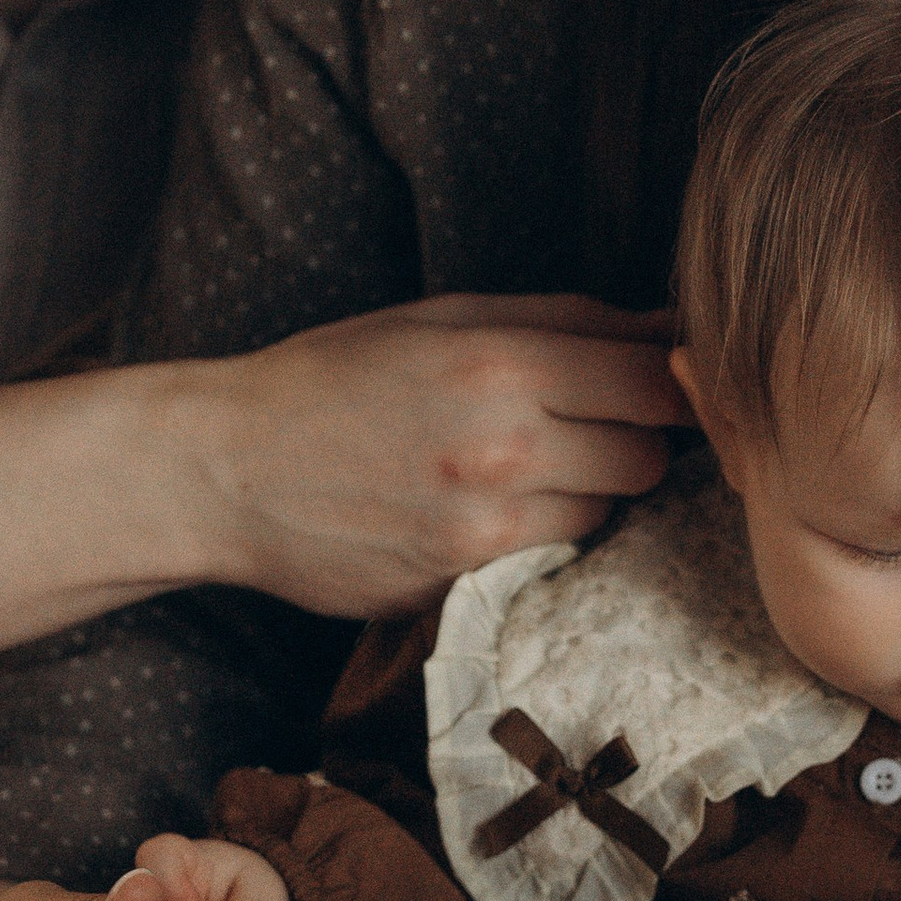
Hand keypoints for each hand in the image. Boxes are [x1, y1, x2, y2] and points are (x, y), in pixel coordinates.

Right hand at [178, 294, 681, 612]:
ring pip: (608, 514)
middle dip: (632, 440)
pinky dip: (542, 537)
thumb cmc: (332, 378)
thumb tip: (667, 326)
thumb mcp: (440, 318)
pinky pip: (553, 557)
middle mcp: (504, 445)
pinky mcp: (465, 582)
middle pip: (648, 455)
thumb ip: (561, 321)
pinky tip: (491, 512)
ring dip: (588, 494)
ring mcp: (486, 524)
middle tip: (585, 428)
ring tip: (523, 470)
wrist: (225, 470)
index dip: (675, 383)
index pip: (658, 381)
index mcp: (501, 361)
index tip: (662, 385)